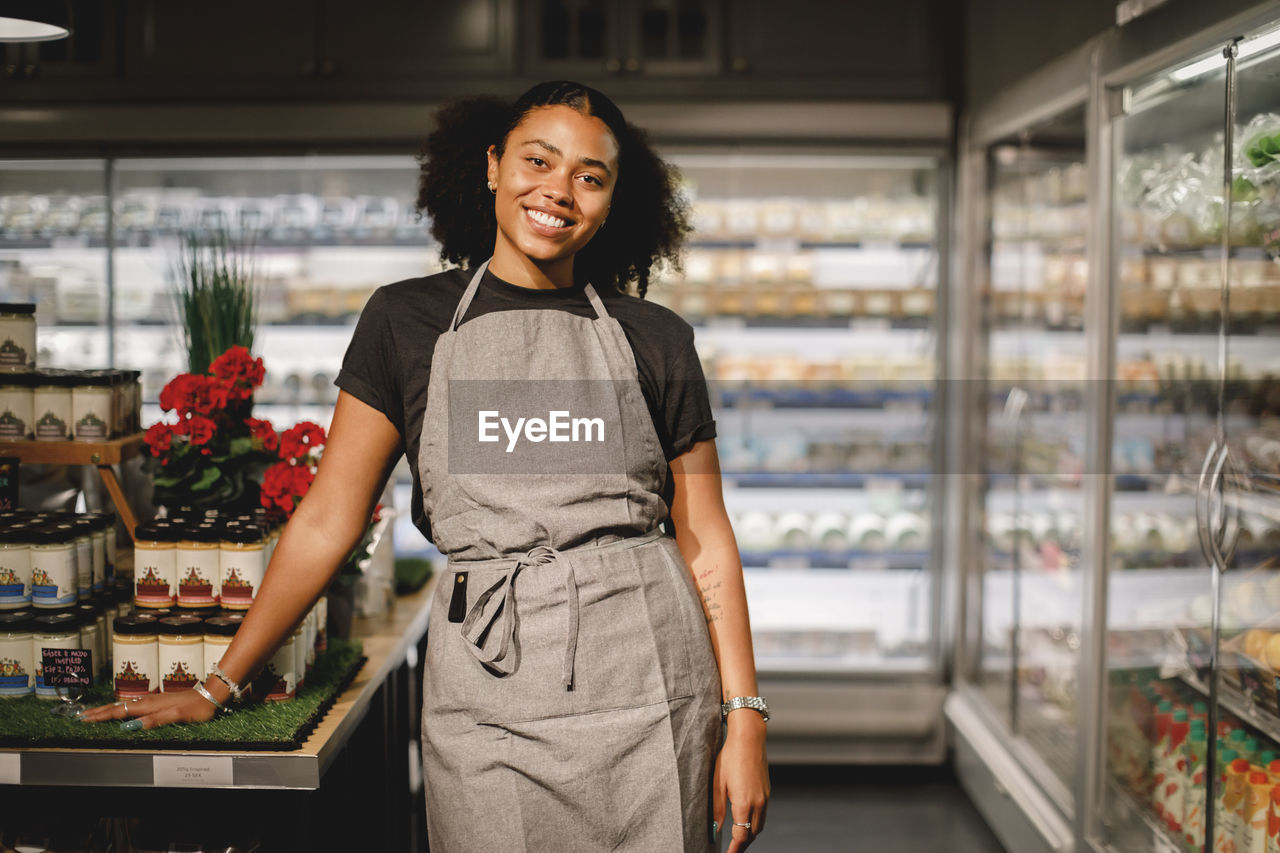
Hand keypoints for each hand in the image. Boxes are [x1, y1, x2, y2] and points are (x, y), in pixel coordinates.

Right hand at [77, 689, 218, 729]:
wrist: (210, 696)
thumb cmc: (195, 707)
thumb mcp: (176, 716)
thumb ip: (154, 720)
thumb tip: (132, 727)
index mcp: (148, 706)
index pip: (118, 712)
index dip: (100, 717)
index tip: (83, 719)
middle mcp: (147, 702)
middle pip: (117, 707)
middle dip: (98, 712)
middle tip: (79, 717)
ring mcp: (152, 701)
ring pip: (123, 706)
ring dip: (106, 710)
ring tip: (92, 714)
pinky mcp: (157, 702)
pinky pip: (132, 705)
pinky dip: (120, 708)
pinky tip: (119, 710)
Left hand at [713, 711, 769, 851]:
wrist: (749, 739)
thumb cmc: (730, 757)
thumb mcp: (718, 783)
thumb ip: (717, 808)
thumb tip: (716, 828)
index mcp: (744, 803)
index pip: (741, 836)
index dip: (734, 849)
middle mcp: (758, 803)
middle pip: (752, 834)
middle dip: (742, 845)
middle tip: (732, 850)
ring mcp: (765, 797)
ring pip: (760, 826)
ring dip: (750, 835)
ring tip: (738, 839)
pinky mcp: (767, 791)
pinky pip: (763, 815)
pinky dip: (755, 823)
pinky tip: (746, 821)